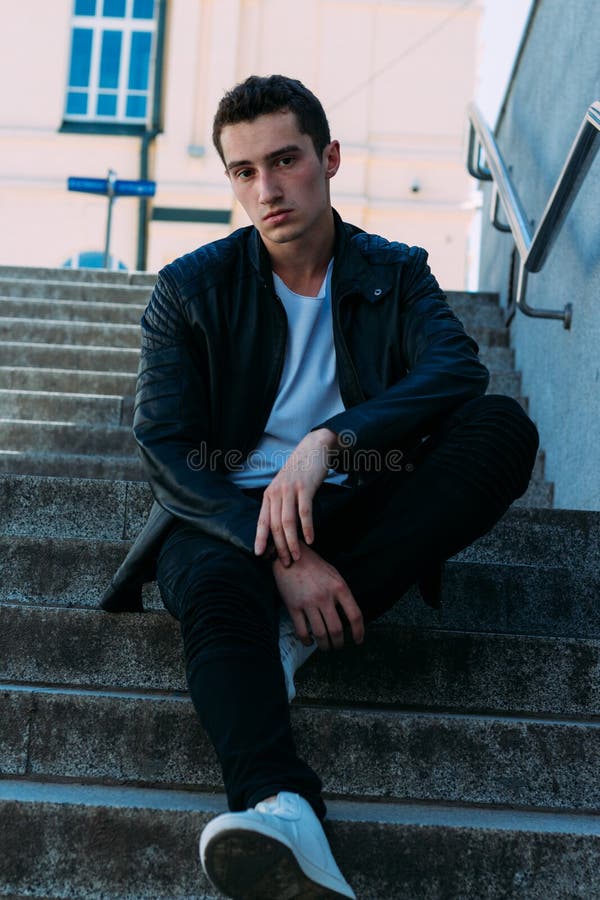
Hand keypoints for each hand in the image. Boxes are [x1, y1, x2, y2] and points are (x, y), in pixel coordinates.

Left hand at [254, 428, 337, 565]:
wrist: (313, 448)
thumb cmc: (299, 471)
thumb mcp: (284, 486)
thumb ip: (280, 504)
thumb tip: (279, 529)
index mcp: (269, 494)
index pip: (262, 521)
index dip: (260, 539)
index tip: (259, 555)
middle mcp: (276, 492)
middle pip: (275, 525)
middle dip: (279, 547)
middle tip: (286, 562)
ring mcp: (290, 489)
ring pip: (288, 522)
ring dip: (292, 542)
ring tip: (297, 556)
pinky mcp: (305, 487)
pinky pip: (305, 512)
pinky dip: (307, 528)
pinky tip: (310, 539)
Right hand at [273, 544, 363, 650]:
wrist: (291, 556)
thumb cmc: (315, 566)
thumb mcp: (335, 575)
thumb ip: (342, 594)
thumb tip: (349, 617)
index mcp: (339, 587)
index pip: (355, 615)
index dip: (359, 632)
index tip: (358, 641)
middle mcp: (325, 596)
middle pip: (337, 629)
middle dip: (339, 643)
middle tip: (338, 646)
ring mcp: (308, 602)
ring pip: (320, 634)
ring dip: (325, 645)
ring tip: (326, 647)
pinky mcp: (293, 606)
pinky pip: (302, 631)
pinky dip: (307, 641)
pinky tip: (309, 641)